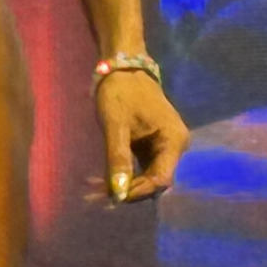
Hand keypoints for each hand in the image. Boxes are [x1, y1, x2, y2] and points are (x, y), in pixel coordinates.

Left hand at [94, 69, 188, 202]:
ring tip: (92, 192)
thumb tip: (117, 194)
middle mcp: (175, 147)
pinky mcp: (153, 147)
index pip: (161, 179)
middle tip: (94, 196)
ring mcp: (165, 147)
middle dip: (126, 190)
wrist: (124, 68)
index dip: (138, 191)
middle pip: (154, 181)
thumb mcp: (116, 126)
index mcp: (173, 141)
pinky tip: (101, 181)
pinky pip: (141, 168)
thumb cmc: (121, 92)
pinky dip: (122, 175)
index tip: (112, 198)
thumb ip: (118, 160)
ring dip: (122, 185)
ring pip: (145, 177)